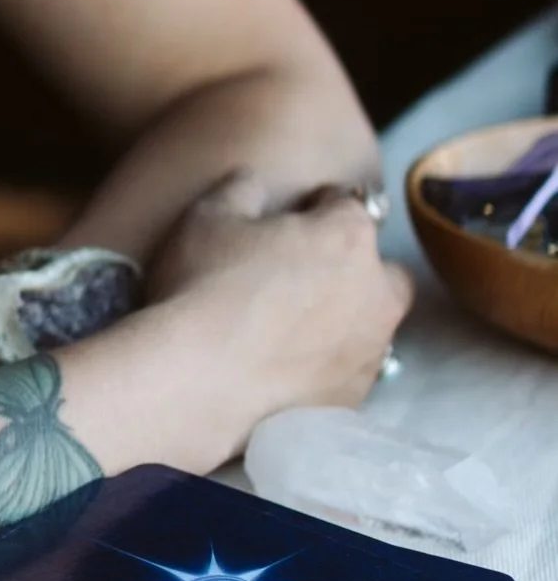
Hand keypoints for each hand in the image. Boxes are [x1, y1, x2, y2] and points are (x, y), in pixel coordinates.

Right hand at [145, 169, 411, 445]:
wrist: (197, 380)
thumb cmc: (204, 285)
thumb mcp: (208, 216)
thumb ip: (242, 189)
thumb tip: (256, 183)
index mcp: (348, 235)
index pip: (348, 204)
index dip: (317, 206)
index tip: (293, 217)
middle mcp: (376, 291)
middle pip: (383, 270)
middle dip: (356, 267)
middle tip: (304, 275)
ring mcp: (370, 350)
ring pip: (372, 325)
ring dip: (346, 319)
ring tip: (294, 328)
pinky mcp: (355, 397)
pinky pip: (352, 371)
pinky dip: (330, 365)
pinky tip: (290, 368)